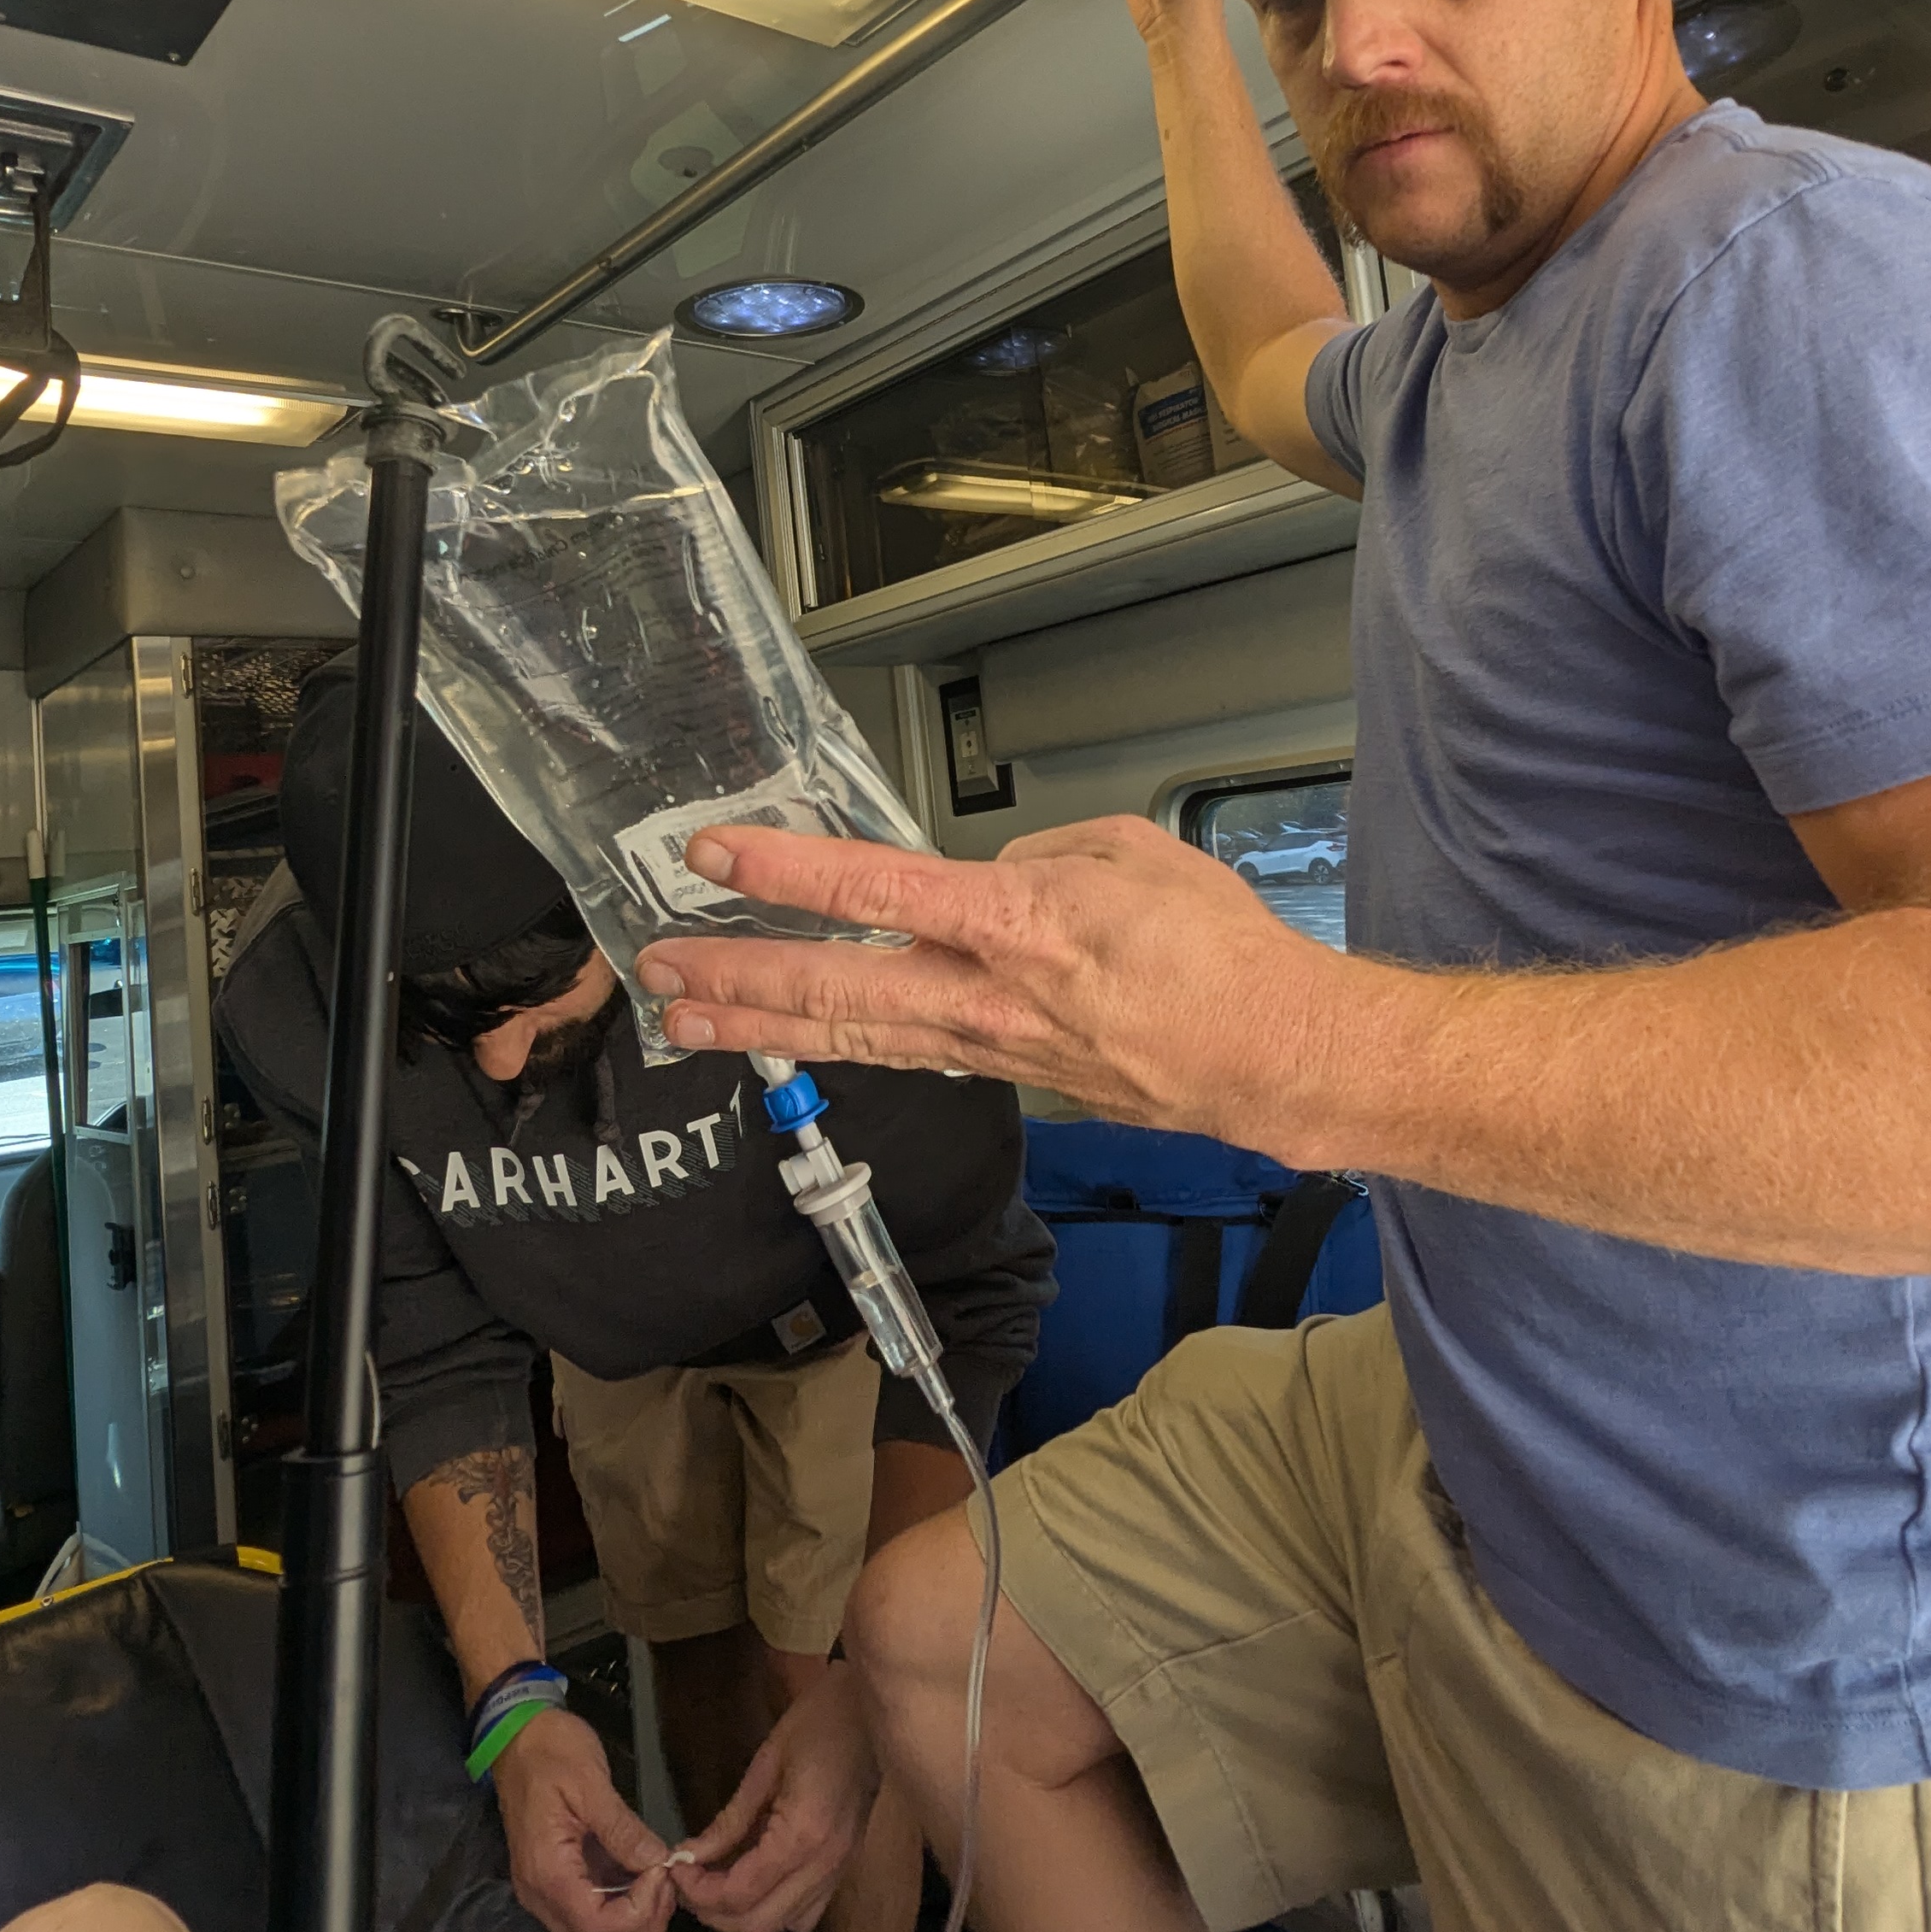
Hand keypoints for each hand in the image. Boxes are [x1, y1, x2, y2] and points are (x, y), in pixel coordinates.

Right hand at [488, 1708, 674, 1931]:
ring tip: (659, 1879)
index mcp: (546, 1871)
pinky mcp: (556, 1881)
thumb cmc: (551, 1750)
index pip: (597, 1928)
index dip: (639, 1912)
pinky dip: (623, 1908)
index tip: (661, 1871)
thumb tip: (659, 1862)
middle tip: (666, 1882)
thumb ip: (623, 1829)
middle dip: (640, 1929)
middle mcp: (540, 1894)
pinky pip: (591, 1915)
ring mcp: (545, 1891)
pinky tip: (643, 1873)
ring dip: (634, 1923)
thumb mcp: (591, 1782)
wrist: (517, 1733)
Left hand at [637, 817, 1353, 1152]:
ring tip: (683, 1020)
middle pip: (836, 988)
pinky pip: (909, 1056)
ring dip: (761, 1026)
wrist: (1273, 1058)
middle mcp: (988, 996)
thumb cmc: (1221, 955)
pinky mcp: (1008, 1078)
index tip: (717, 856)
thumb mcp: (1133, 853)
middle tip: (657, 967)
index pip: (876, 891)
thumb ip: (1044, 857)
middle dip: (737, 975)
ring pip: (855, 1036)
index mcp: (1019, 923)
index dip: (787, 874)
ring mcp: (992, 1048)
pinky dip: (844, 1046)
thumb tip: (990, 877)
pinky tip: (797, 1040)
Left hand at [672, 1663, 879, 1931]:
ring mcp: (841, 1868)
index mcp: (803, 1835)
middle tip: (689, 1882)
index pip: (740, 1892)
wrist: (871, 1707)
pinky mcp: (845, 1864)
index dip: (699, 1891)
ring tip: (717, 1883)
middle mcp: (825, 1864)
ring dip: (744, 1915)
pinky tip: (755, 1879)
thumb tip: (689, 1856)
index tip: (675, 1871)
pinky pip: (807, 1909)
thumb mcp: (765, 1766)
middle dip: (714, 1912)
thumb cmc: (818, 1721)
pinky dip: (775, 1907)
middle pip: (760, 1923)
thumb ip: (728, 1821)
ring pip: (784, 1924)